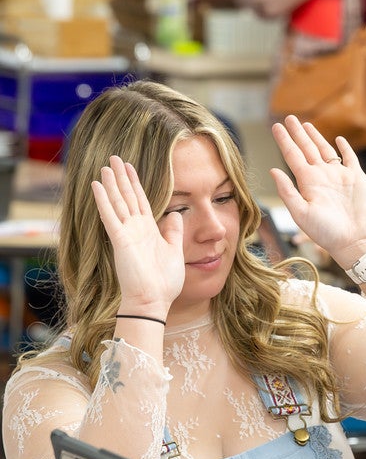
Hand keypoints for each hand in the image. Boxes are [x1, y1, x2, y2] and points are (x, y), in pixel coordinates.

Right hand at [91, 156, 184, 317]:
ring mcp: (126, 233)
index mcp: (148, 230)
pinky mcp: (120, 240)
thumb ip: (173, 232)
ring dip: (111, 183)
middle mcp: (136, 229)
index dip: (135, 184)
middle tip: (114, 158)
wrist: (154, 300)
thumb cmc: (164, 281)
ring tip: (105, 166)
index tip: (130, 167)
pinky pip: (110, 216)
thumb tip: (175, 214)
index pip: (141, 201)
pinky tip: (97, 185)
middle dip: (121, 177)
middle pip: (127, 197)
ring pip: (117, 202)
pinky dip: (103, 200)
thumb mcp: (175, 251)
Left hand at [270, 116, 365, 268]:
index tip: (275, 126)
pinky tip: (339, 140)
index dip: (284, 140)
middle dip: (298, 134)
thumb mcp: (302, 213)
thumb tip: (273, 170)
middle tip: (288, 118)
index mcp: (308, 183)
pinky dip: (344, 148)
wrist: (354, 240)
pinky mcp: (356, 178)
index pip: (292, 156)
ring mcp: (339, 176)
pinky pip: (349, 158)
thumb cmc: (327, 232)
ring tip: (306, 125)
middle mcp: (322, 176)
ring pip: (325, 150)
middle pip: (306, 149)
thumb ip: (287, 192)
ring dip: (316, 137)